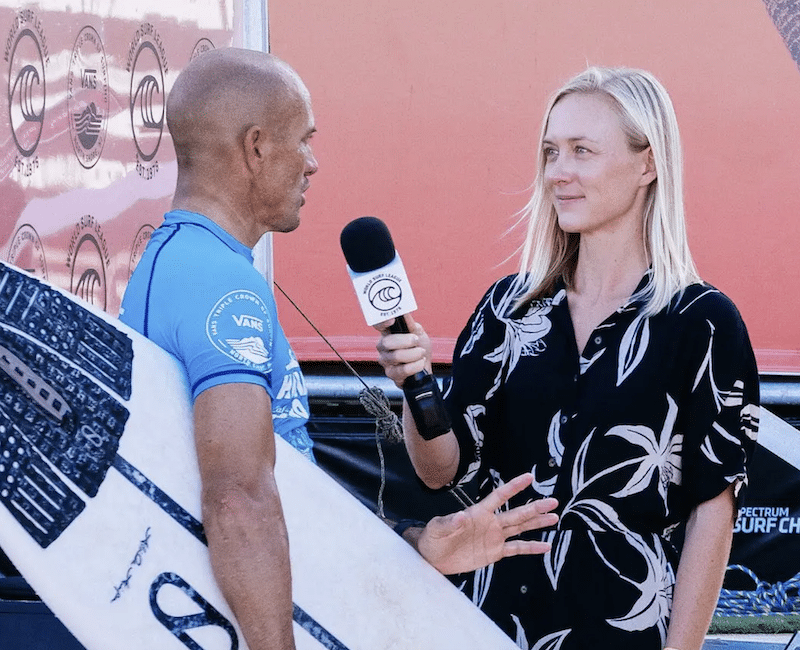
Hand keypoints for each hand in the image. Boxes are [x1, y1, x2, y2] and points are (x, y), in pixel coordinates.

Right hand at [374, 315, 432, 386]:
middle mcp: (383, 347)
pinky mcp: (391, 374)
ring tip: (421, 353)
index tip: (392, 320)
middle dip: (405, 341)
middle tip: (416, 341)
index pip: (378, 325)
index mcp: (388, 333)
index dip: (382, 322)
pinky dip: (415, 366)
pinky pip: (402, 370)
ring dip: (414, 354)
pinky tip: (420, 363)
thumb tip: (404, 311)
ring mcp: (385, 361)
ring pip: (396, 356)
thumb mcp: (418, 332)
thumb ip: (410, 323)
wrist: (425, 368)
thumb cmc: (419, 348)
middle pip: (386, 342)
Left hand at [413, 473, 557, 574]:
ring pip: (520, 528)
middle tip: (553, 502)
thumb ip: (450, 522)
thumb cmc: (433, 538)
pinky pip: (516, 548)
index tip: (529, 477)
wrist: (433, 558)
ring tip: (554, 517)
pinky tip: (545, 546)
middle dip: (535, 507)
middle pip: (516, 513)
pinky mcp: (495, 552)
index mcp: (478, 512)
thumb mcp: (437, 528)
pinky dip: (531, 548)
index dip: (514, 487)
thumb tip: (463, 516)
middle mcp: (490, 522)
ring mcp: (494, 537)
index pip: (499, 496)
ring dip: (537, 523)